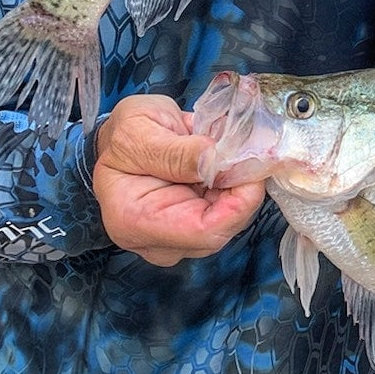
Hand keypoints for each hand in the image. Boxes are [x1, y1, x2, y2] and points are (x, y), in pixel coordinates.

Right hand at [92, 93, 264, 266]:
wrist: (124, 139)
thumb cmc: (123, 136)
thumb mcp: (138, 133)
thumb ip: (176, 152)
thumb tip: (213, 161)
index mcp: (134, 221)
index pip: (203, 232)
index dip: (238, 203)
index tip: (250, 166)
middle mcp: (157, 240)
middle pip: (222, 230)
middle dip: (243, 190)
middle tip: (248, 150)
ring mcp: (178, 236)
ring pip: (231, 221)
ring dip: (242, 185)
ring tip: (236, 150)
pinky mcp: (195, 224)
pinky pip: (229, 211)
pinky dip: (238, 184)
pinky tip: (230, 160)